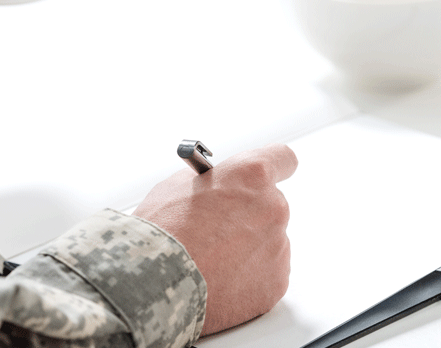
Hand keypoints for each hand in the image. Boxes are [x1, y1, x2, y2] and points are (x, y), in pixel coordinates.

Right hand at [133, 143, 296, 335]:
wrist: (157, 282)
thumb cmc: (163, 231)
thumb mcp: (176, 187)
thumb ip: (207, 182)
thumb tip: (214, 188)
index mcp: (252, 176)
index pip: (283, 159)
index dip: (274, 166)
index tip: (265, 177)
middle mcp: (273, 208)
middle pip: (270, 207)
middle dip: (248, 216)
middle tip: (218, 231)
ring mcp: (279, 247)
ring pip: (267, 244)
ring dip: (246, 250)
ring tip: (212, 262)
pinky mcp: (276, 282)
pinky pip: (266, 276)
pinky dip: (247, 279)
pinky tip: (220, 281)